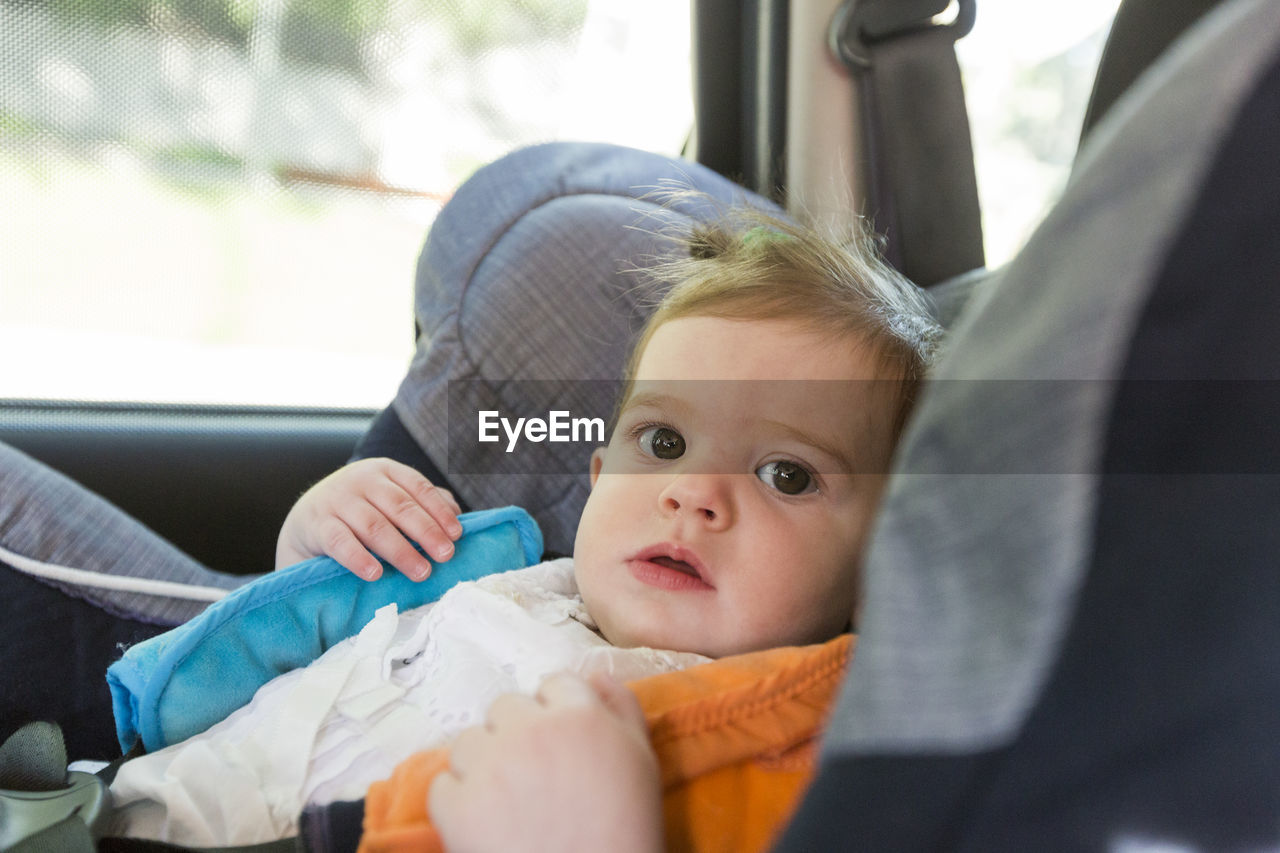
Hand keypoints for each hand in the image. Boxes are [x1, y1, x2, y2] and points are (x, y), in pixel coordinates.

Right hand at [274, 457, 461, 579]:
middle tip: (445, 555)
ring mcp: (337, 500)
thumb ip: (422, 504)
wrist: (305, 521)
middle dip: (426, 532)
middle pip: (399, 506)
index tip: (457, 535)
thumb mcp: (389, 500)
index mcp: (385, 471)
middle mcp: (361, 480)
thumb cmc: (360, 513)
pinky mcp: (316, 525)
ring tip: (421, 571)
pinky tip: (375, 573)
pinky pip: (340, 542)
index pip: (418, 487)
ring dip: (400, 550)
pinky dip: (358, 558)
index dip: (439, 511)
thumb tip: (457, 517)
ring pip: (374, 525)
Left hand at [429, 671, 663, 852]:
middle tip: (532, 776)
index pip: (554, 684)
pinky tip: (486, 827)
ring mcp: (490, 768)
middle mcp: (531, 731)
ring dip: (482, 766)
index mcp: (580, 716)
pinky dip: (458, 806)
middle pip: (505, 707)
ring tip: (507, 803)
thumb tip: (595, 676)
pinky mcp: (457, 807)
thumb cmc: (625, 832)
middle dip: (514, 735)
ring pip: (467, 742)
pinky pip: (443, 786)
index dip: (555, 714)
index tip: (559, 745)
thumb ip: (622, 708)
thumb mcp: (642, 761)